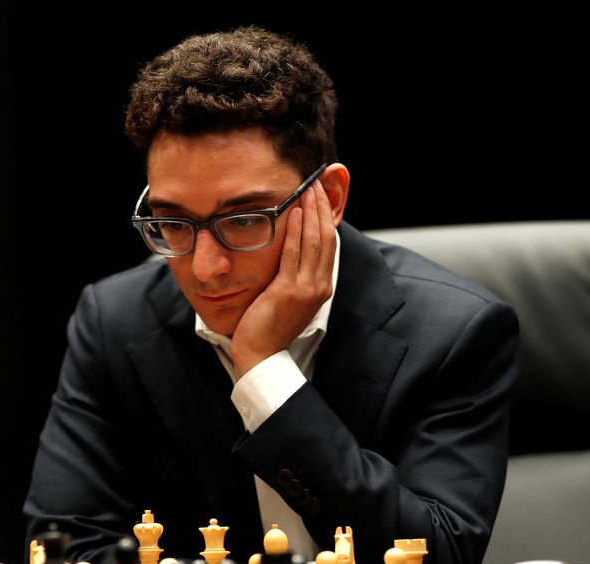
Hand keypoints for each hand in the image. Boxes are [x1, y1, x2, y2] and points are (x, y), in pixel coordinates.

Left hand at [230, 178, 336, 377]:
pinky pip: (294, 254)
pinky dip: (295, 230)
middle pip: (326, 237)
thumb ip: (292, 273)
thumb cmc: (268, 326)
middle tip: (317, 182)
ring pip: (314, 241)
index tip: (320, 194)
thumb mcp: (288, 296)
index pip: (328, 243)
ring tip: (307, 188)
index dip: (326, 216)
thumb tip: (290, 248)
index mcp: (321, 286)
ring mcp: (306, 289)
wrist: (261, 355)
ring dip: (311, 212)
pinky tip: (294, 211)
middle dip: (322, 207)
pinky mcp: (289, 291)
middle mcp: (319, 286)